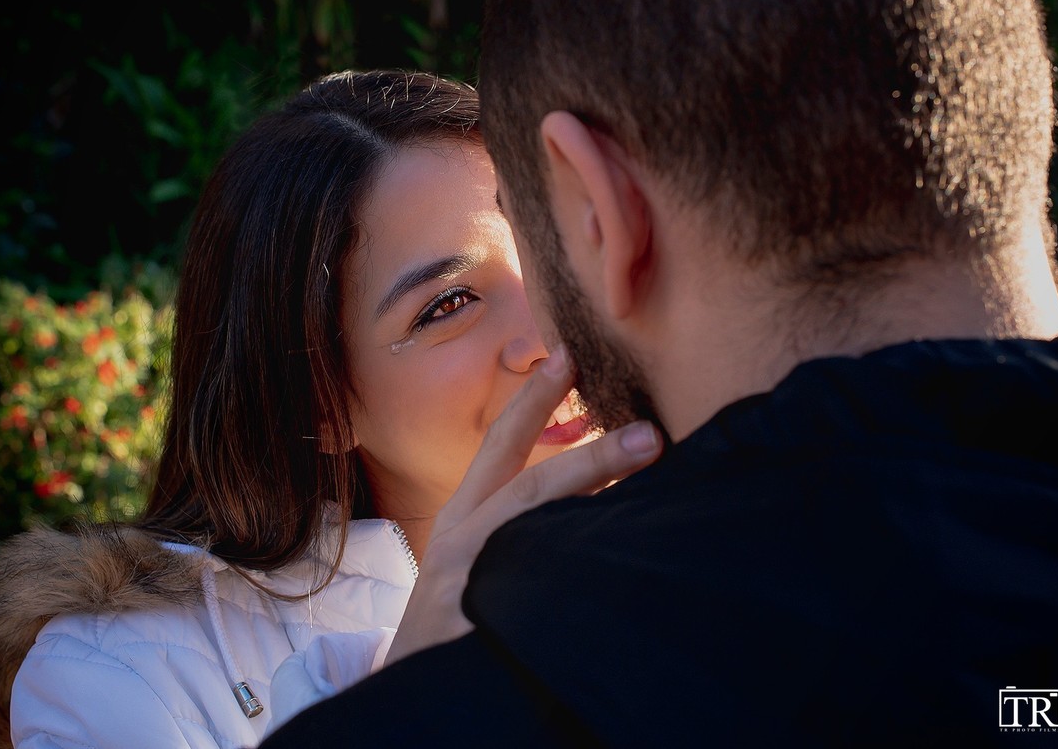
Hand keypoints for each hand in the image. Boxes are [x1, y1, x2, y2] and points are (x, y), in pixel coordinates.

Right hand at [385, 347, 661, 663]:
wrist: (408, 700)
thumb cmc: (449, 620)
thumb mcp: (464, 560)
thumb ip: (512, 522)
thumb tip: (589, 490)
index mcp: (461, 520)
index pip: (500, 448)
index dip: (533, 400)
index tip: (569, 356)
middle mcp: (463, 545)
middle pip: (531, 490)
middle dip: (591, 458)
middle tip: (649, 436)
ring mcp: (472, 590)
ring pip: (541, 541)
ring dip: (597, 510)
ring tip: (649, 478)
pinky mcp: (486, 634)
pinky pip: (544, 604)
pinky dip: (584, 584)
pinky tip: (626, 576)